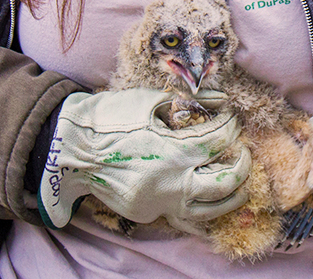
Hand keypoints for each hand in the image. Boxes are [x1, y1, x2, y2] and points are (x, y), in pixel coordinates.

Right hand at [38, 88, 250, 233]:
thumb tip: (220, 100)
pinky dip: (199, 203)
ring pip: (209, 210)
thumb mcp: (149, 101)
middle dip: (241, 166)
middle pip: (224, 183)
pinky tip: (206, 191)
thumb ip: (189, 102)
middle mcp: (170, 184)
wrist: (69, 147)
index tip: (232, 118)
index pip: (218, 142)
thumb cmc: (108, 117)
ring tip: (238, 182)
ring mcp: (158, 203)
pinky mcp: (146, 213)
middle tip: (243, 152)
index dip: (230, 127)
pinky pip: (182, 213)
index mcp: (172, 152)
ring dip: (231, 195)